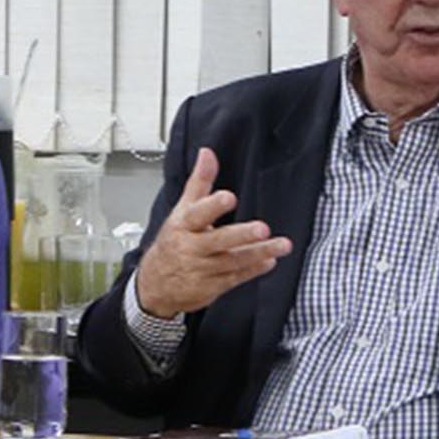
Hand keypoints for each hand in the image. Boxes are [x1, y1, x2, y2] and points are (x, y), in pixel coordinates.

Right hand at [131, 148, 292, 319]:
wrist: (156, 283)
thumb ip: (199, 182)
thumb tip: (207, 153)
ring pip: (232, 261)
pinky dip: (254, 270)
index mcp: (184, 225)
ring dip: (259, 253)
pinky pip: (235, 277)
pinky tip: (270, 261)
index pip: (197, 214)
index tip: (229, 197)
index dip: (212, 206)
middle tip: (263, 228)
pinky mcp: (212, 286)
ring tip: (282, 245)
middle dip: (241, 235)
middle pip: (218, 241)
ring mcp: (202, 269)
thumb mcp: (183, 210)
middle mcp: (192, 248)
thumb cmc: (174, 241)